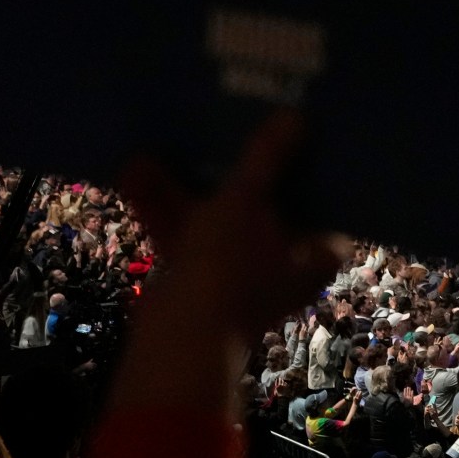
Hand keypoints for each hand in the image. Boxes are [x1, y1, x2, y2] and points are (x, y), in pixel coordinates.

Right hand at [116, 116, 348, 411]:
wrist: (179, 339)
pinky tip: (134, 171)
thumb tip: (296, 118)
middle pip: (267, 205)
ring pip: (220, 218)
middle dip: (237, 168)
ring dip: (190, 184)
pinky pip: (190, 234)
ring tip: (168, 140)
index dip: (309, 165)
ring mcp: (242, 275)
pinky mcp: (202, 282)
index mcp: (316, 251)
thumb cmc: (229, 266)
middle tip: (230, 123)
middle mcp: (286, 265)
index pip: (323, 200)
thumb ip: (268, 159)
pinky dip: (167, 208)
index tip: (295, 128)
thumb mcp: (247, 201)